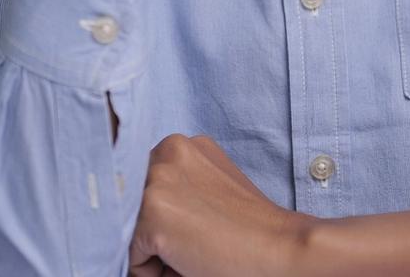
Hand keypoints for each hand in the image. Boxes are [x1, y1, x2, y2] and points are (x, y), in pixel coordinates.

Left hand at [127, 133, 312, 276]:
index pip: (143, 188)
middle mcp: (167, 152)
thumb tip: (130, 214)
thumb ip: (177, 186)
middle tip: (195, 241)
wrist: (278, 248)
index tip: (188, 227)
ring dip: (156, 250)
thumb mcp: (210, 187)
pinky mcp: (153, 214)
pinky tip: (189, 262)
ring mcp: (158, 181)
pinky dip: (154, 272)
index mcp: (182, 145)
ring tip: (194, 250)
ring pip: (130, 233)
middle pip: (132, 208)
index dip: (163, 216)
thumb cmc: (248, 229)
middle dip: (155, 230)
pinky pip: (133, 258)